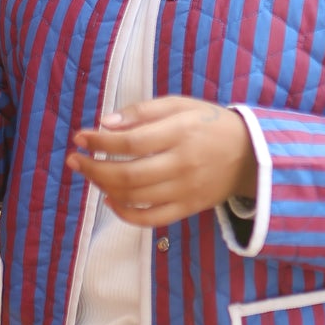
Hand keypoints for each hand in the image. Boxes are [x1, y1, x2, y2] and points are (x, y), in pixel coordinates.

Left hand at [68, 98, 256, 228]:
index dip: (100, 141)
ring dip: (104, 187)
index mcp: (180, 132)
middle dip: (93, 168)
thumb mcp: (181, 105)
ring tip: (90, 174)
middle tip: (74, 160)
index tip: (80, 137)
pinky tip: (111, 200)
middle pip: (128, 173)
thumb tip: (106, 123)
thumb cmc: (209, 124)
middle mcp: (182, 164)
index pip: (130, 141)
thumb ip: (143, 111)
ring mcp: (185, 190)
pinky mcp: (187, 208)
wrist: (250, 155)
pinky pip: (150, 218)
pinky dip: (125, 213)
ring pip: (135, 196)